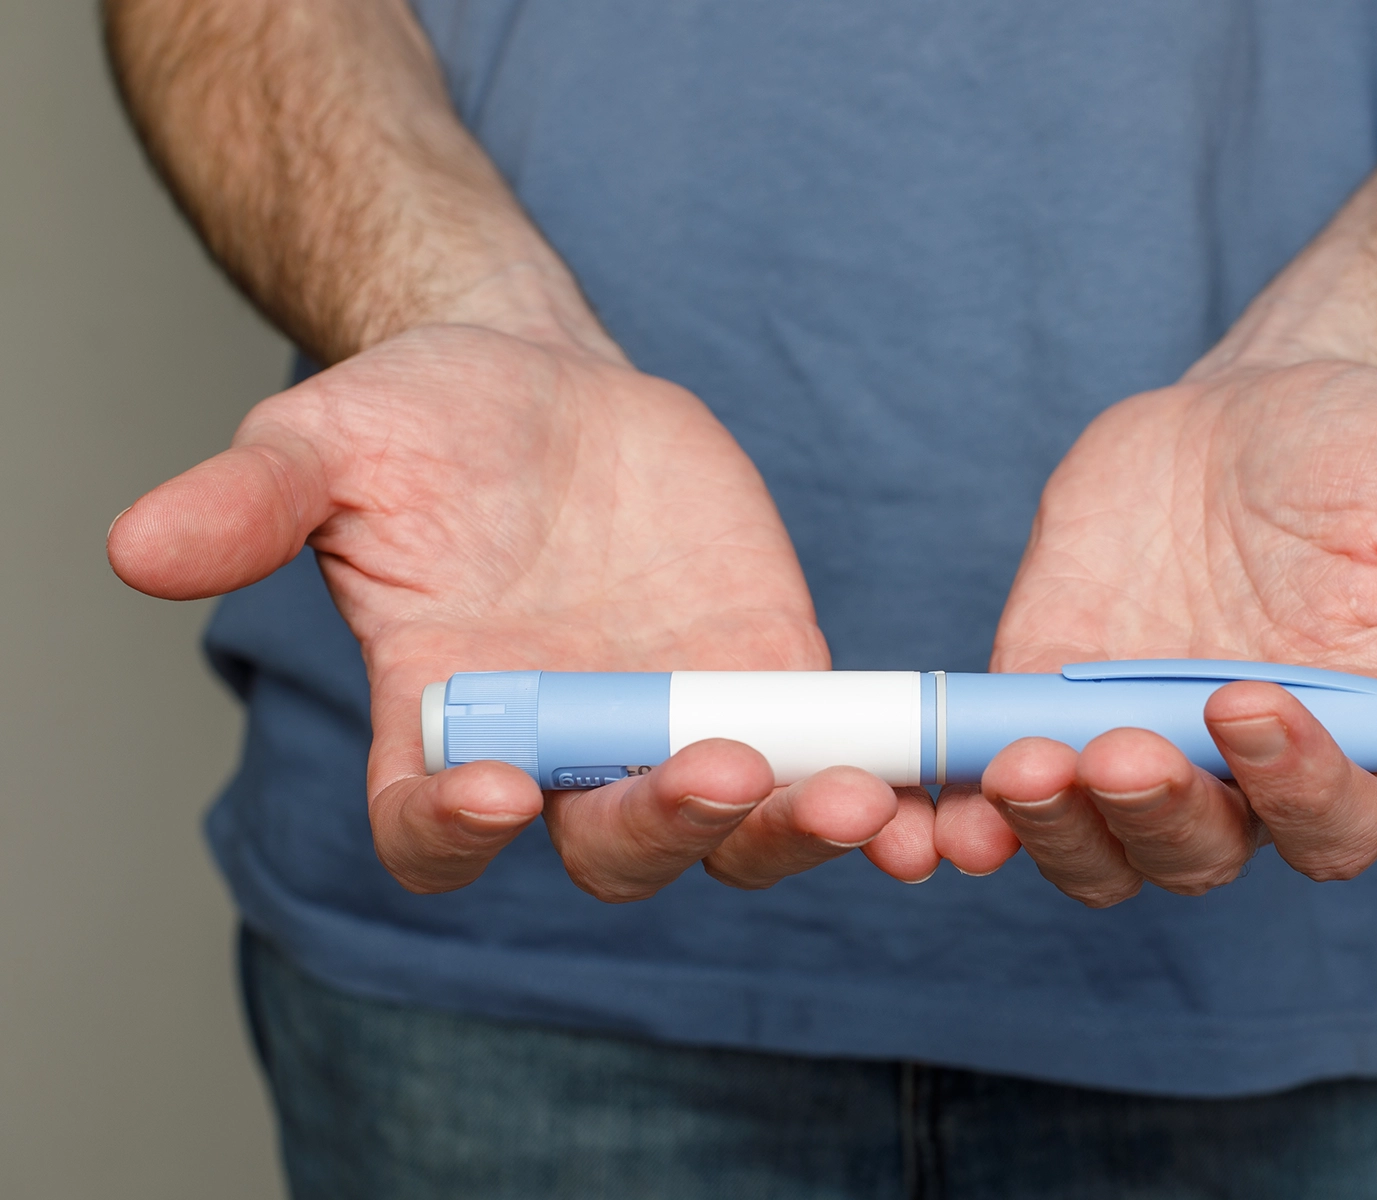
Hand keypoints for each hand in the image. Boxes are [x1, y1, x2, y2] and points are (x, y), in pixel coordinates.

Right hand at [109, 313, 938, 898]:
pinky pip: (824, 760)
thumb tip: (137, 548)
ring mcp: (675, 725)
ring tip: (860, 801)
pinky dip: (872, 788)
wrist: (547, 388)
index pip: (432, 832)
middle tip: (716, 772)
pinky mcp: (772, 680)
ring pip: (736, 830)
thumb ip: (250, 501)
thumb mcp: (330, 440)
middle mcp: (564, 755)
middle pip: (613, 854)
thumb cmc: (426, 423)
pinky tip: (924, 788)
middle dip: (667, 828)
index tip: (498, 788)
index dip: (455, 832)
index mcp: (443, 727)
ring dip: (794, 830)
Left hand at [933, 358, 1376, 903]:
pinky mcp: (1043, 695)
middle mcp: (1233, 774)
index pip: (1327, 825)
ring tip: (1019, 763)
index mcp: (1345, 748)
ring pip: (1086, 842)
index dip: (1292, 789)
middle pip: (1190, 855)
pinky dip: (968, 797)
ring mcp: (1130, 741)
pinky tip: (938, 788)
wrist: (1256, 411)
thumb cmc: (1371, 463)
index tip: (1251, 702)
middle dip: (1150, 816)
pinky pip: (1000, 777)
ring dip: (1050, 825)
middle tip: (1113, 753)